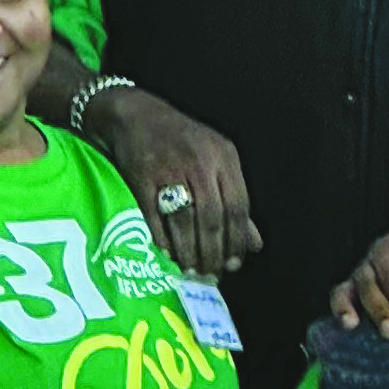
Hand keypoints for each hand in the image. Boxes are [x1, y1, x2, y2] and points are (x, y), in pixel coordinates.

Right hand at [79, 85, 259, 276]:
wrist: (134, 114)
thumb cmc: (180, 140)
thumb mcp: (215, 160)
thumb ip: (235, 199)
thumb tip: (254, 243)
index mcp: (223, 156)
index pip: (238, 206)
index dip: (237, 240)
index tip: (235, 263)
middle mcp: (199, 162)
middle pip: (212, 217)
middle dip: (213, 252)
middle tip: (211, 274)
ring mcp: (169, 169)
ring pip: (185, 220)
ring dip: (189, 251)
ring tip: (191, 270)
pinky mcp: (141, 177)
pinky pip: (154, 216)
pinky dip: (162, 240)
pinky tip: (168, 255)